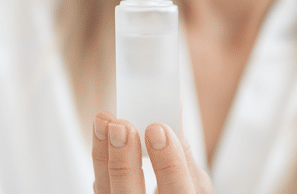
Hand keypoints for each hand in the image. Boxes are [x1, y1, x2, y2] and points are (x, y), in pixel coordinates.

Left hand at [93, 112, 214, 193]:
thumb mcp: (197, 183)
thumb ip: (185, 152)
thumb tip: (176, 111)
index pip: (176, 192)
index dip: (168, 163)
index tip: (158, 130)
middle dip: (124, 160)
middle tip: (122, 126)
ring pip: (106, 192)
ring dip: (103, 155)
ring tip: (104, 123)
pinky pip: (100, 188)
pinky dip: (100, 162)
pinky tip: (102, 138)